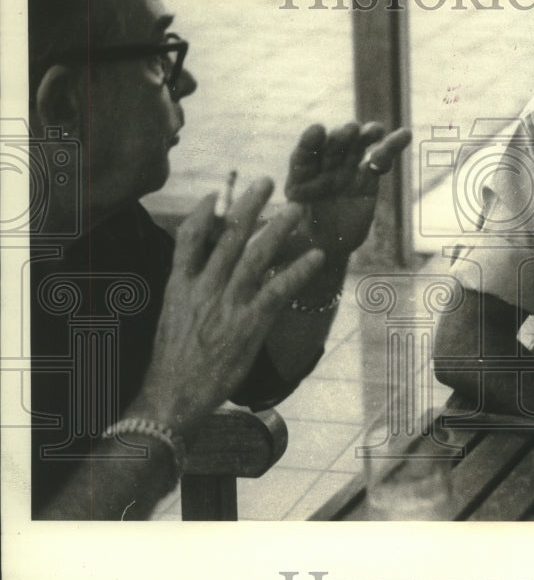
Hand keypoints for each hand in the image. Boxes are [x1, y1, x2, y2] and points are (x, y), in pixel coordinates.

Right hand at [131, 178, 324, 433]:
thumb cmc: (173, 363)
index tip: (215, 193)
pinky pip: (277, 290)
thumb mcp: (172, 318)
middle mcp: (203, 289)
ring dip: (278, 228)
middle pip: (227, 237)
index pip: (188, 238)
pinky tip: (316, 257)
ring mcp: (226, 305)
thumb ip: (189, 292)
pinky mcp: (248, 325)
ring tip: (296, 208)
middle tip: (267, 181)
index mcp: (179, 286)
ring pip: (255, 256)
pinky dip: (298, 271)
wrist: (172, 397)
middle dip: (248, 206)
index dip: (201, 212)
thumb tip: (205, 273)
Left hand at [284, 121, 411, 256]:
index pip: (303, 158)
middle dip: (341, 138)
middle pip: (331, 149)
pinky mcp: (368, 178)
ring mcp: (345, 171)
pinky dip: (391, 147)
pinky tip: (404, 135)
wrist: (331, 244)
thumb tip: (281, 243)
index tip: (317, 130)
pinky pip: (379, 161)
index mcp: (299, 181)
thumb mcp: (293, 241)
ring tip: (376, 129)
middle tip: (351, 128)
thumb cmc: (306, 242)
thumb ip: (290, 238)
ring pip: (356, 149)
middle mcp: (321, 171)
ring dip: (366, 136)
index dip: (309, 144)